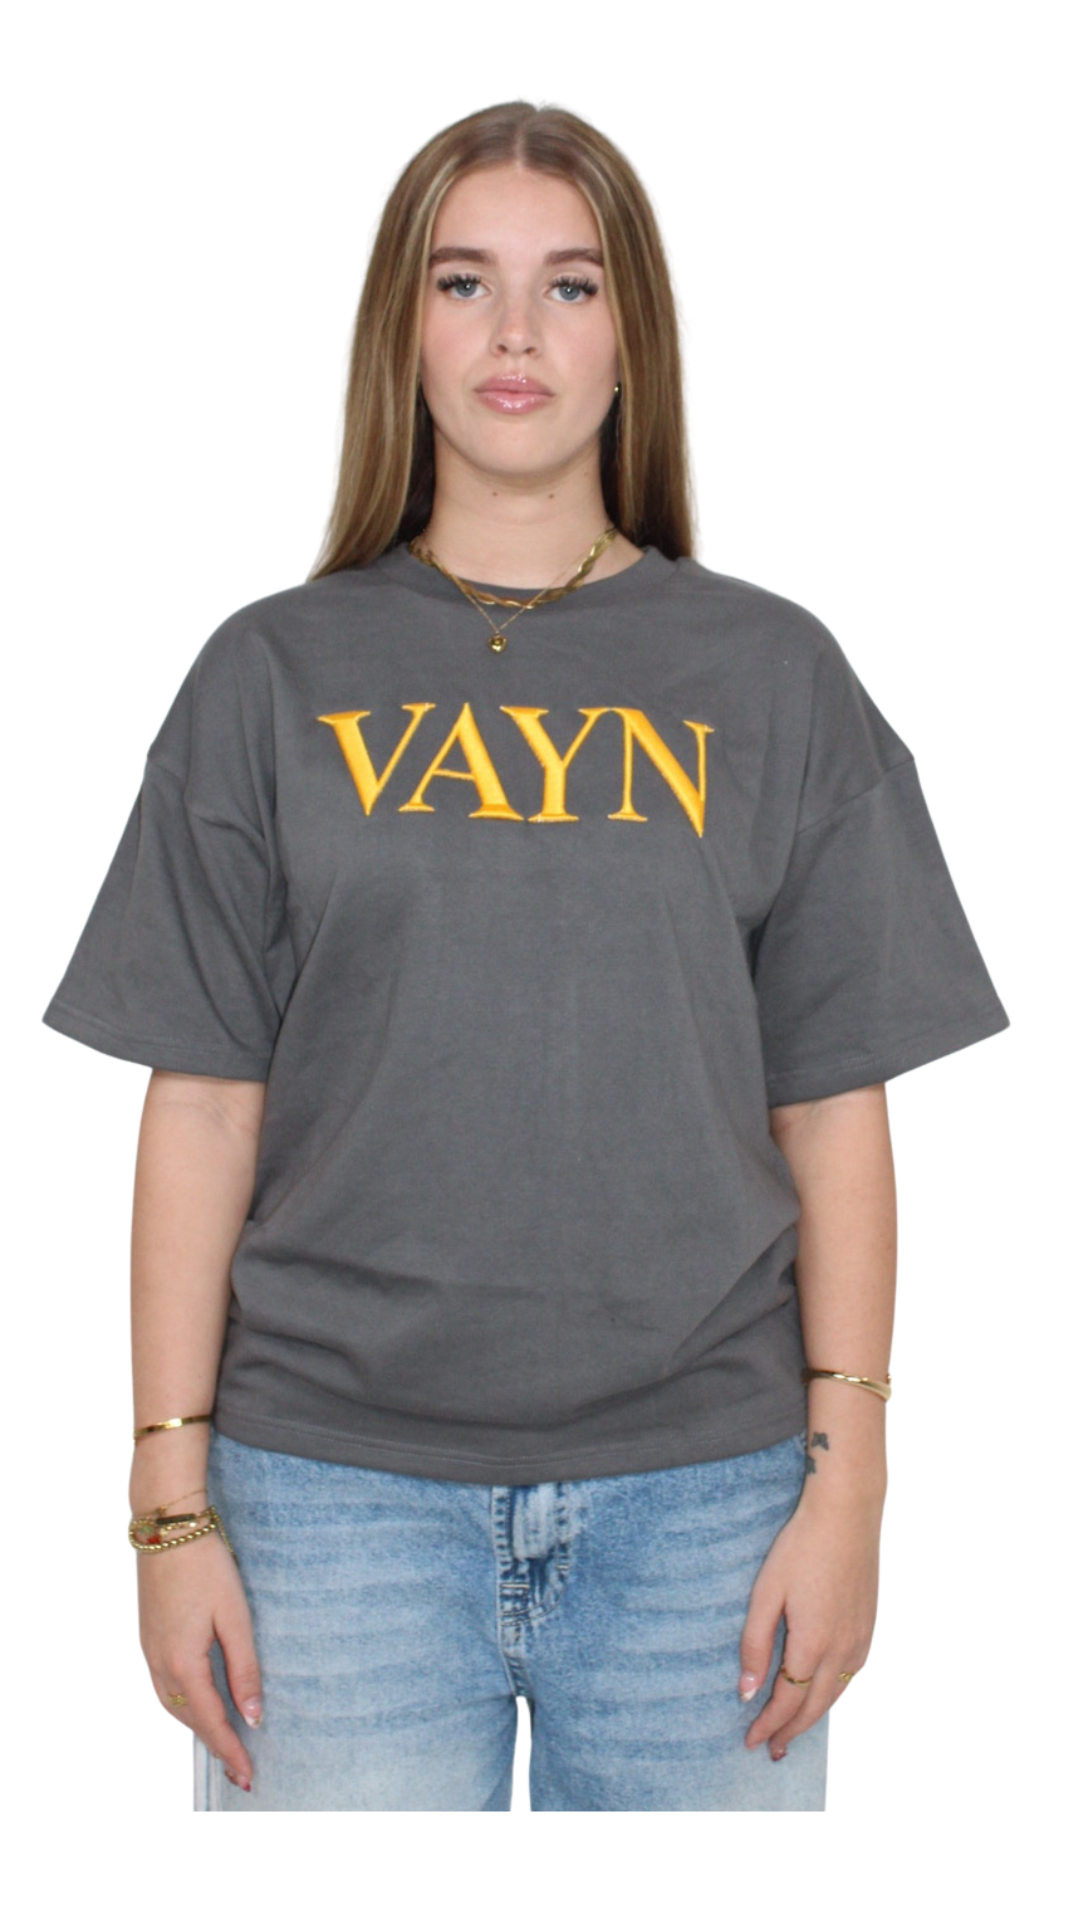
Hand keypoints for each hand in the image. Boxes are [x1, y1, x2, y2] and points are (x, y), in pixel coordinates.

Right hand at [137, 1530, 261, 1791]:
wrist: (167, 1527)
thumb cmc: (205, 1566)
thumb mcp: (235, 1617)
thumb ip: (244, 1669)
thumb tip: (253, 1716)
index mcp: (182, 1663)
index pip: (210, 1721)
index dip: (230, 1751)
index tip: (248, 1778)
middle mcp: (159, 1664)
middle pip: (188, 1720)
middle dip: (214, 1746)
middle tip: (240, 1769)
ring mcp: (149, 1650)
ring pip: (172, 1705)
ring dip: (197, 1727)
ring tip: (224, 1743)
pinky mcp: (149, 1636)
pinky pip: (164, 1686)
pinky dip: (183, 1704)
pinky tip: (199, 1702)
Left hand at [738, 1483, 881, 1760]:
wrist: (846, 1514)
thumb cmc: (801, 1547)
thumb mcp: (766, 1593)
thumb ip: (755, 1644)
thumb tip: (747, 1691)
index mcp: (813, 1644)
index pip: (787, 1701)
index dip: (769, 1724)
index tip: (751, 1740)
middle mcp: (842, 1649)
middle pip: (814, 1707)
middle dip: (790, 1732)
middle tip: (771, 1749)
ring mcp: (860, 1638)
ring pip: (835, 1694)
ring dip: (812, 1716)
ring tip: (792, 1730)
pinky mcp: (868, 1626)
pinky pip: (850, 1674)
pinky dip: (831, 1693)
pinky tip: (820, 1691)